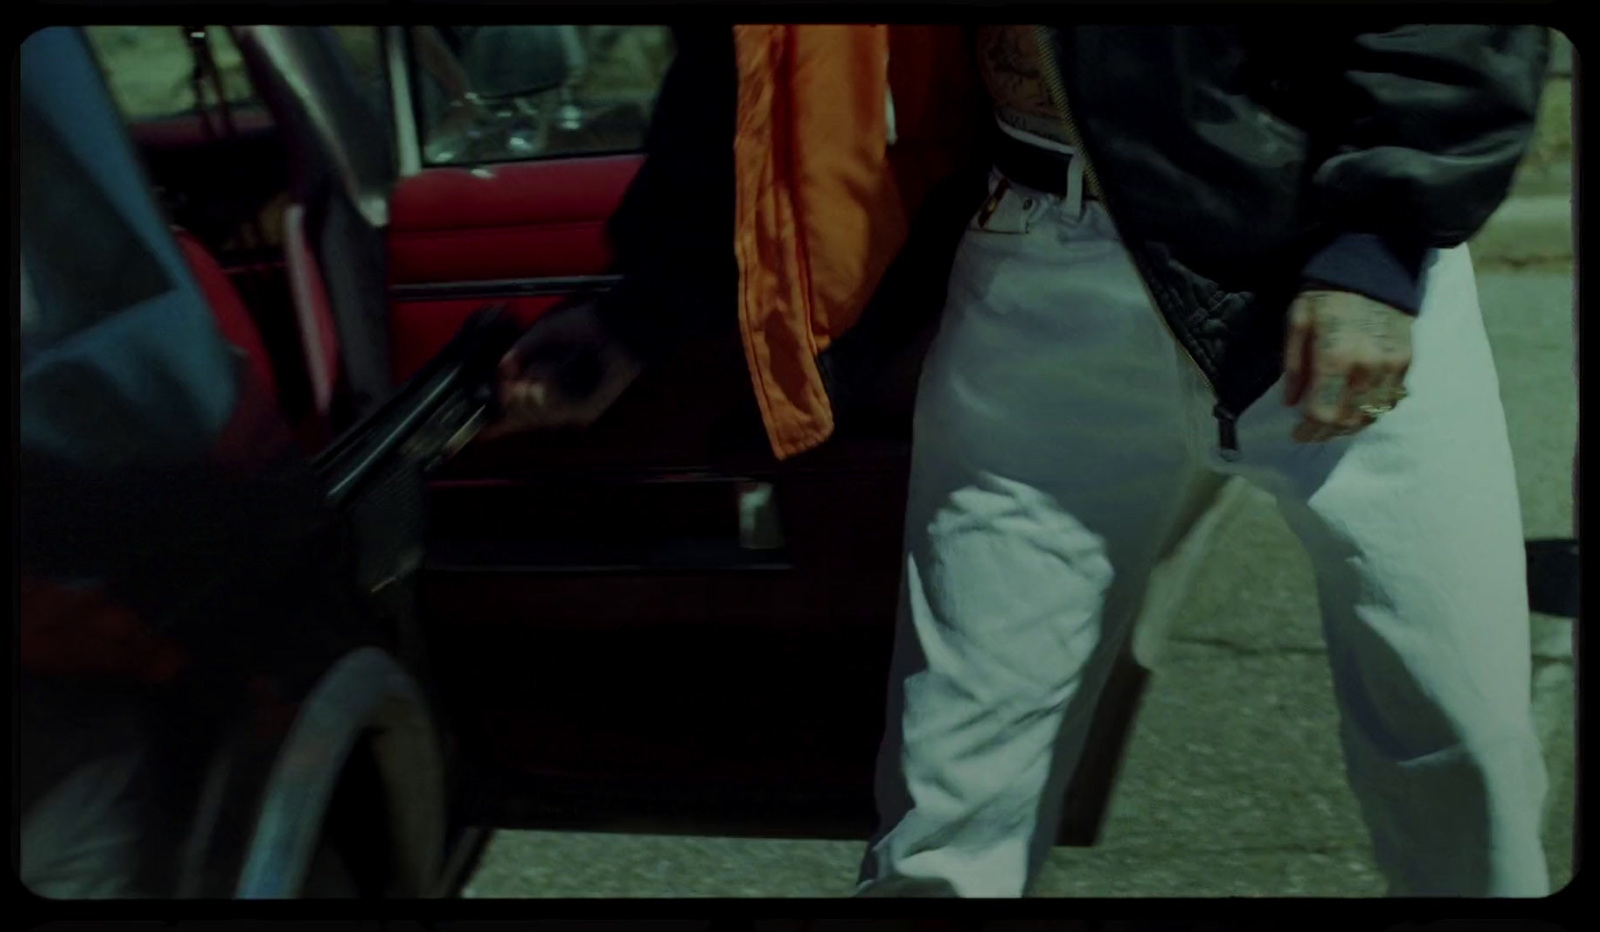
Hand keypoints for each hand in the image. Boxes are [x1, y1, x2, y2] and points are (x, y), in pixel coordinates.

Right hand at [479, 299, 642, 438]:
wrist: (615, 327)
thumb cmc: (585, 327)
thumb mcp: (542, 334)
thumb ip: (519, 351)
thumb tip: (502, 369)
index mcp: (545, 385)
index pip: (517, 412)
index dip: (497, 425)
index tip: (480, 432)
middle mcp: (556, 401)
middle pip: (520, 416)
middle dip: (511, 396)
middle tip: (516, 381)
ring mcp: (570, 409)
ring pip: (533, 412)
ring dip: (531, 387)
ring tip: (544, 368)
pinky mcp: (585, 411)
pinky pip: (552, 405)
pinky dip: (547, 385)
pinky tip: (554, 371)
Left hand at [1282, 288, 1413, 443]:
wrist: (1373, 267)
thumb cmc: (1326, 294)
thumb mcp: (1298, 322)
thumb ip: (1293, 365)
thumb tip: (1291, 403)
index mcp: (1335, 356)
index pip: (1323, 412)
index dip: (1309, 430)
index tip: (1297, 435)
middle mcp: (1367, 366)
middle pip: (1348, 419)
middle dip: (1327, 432)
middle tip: (1312, 432)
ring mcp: (1391, 365)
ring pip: (1371, 414)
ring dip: (1349, 425)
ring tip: (1332, 424)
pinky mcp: (1406, 361)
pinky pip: (1390, 400)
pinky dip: (1371, 409)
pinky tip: (1356, 406)